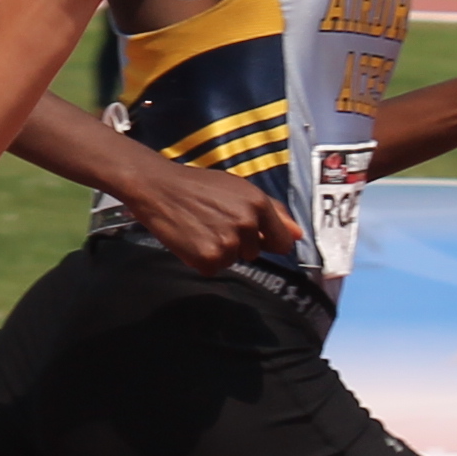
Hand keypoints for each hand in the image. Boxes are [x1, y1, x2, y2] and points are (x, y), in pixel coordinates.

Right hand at [102, 154, 301, 270]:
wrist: (159, 188)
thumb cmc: (198, 186)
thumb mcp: (239, 188)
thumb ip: (274, 211)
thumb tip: (298, 234)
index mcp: (258, 204)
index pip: (282, 242)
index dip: (267, 240)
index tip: (252, 234)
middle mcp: (247, 224)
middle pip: (256, 252)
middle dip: (239, 242)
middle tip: (214, 222)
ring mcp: (228, 244)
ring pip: (234, 260)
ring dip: (220, 251)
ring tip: (201, 228)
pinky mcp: (208, 259)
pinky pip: (214, 269)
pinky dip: (203, 260)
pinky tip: (192, 240)